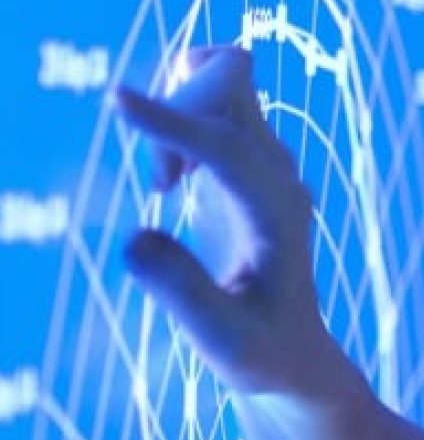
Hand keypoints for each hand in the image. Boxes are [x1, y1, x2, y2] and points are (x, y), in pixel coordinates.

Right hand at [112, 45, 367, 407]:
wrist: (291, 351)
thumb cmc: (260, 351)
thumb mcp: (221, 340)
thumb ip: (180, 290)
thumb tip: (134, 237)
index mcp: (279, 212)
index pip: (228, 146)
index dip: (174, 124)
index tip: (116, 101)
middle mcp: (279, 176)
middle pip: (232, 88)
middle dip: (177, 113)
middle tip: (161, 185)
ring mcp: (266, 164)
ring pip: (223, 88)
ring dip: (176, 115)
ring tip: (166, 186)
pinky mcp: (246, 165)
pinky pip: (212, 106)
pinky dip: (178, 122)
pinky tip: (172, 182)